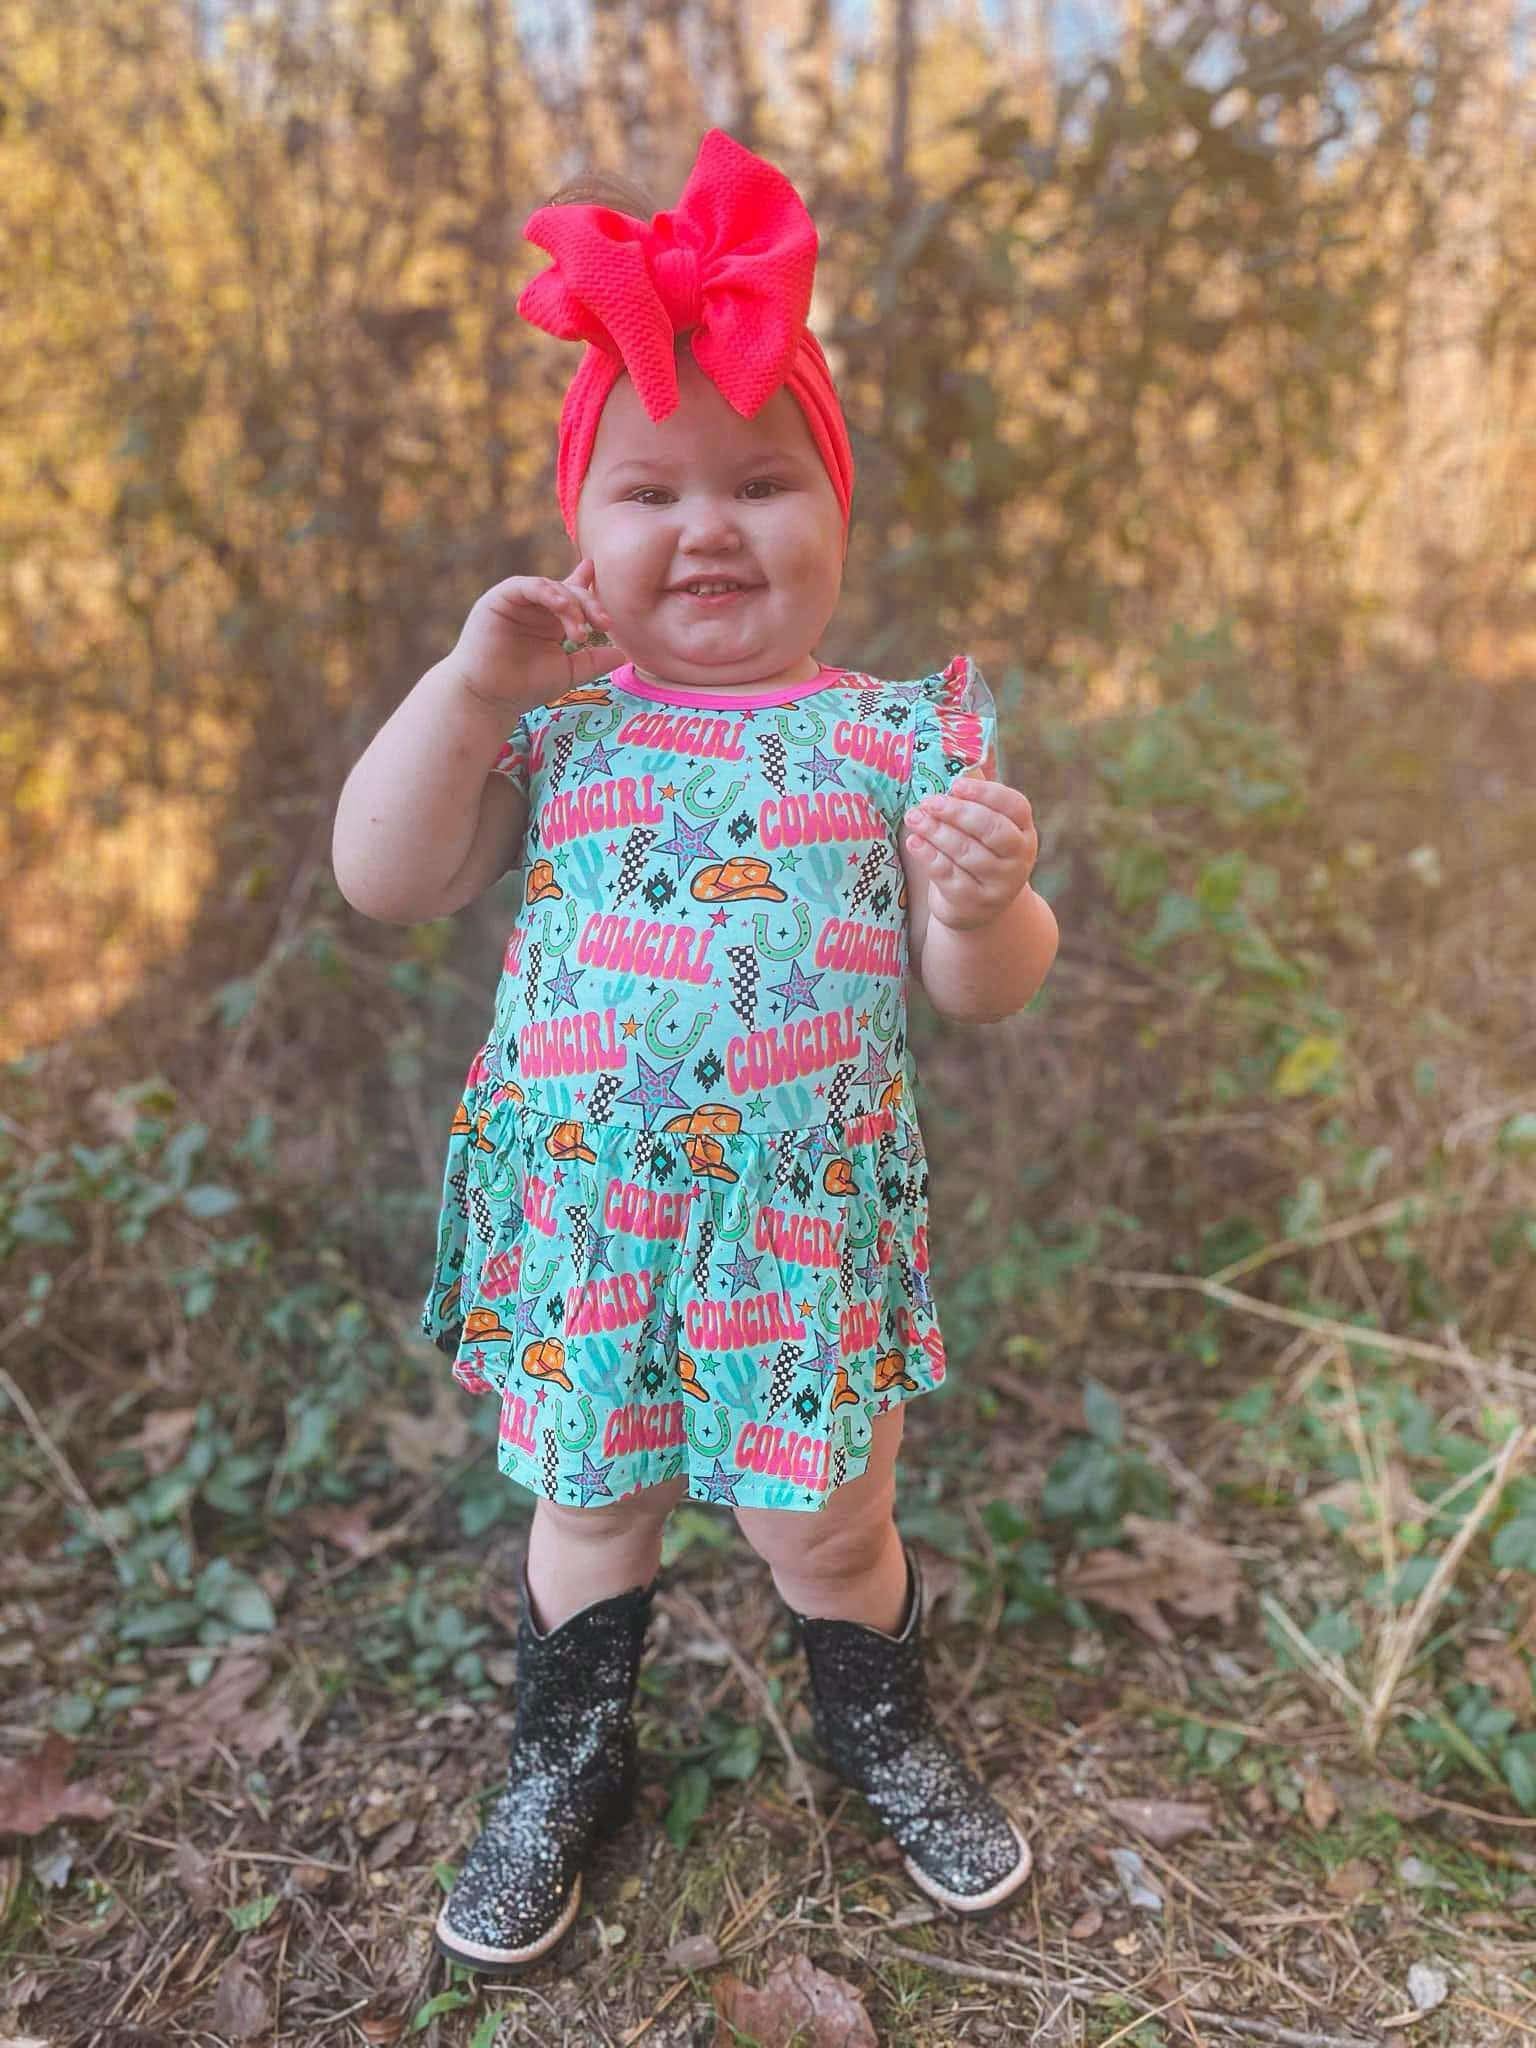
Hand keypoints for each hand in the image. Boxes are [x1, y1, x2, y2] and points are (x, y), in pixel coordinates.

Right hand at [447, 559, 628, 710]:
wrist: (488, 699)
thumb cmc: (523, 688)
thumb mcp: (568, 672)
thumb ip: (593, 661)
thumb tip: (624, 655)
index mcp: (549, 620)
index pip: (572, 595)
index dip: (588, 586)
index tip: (603, 579)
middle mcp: (534, 607)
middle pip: (569, 591)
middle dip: (590, 605)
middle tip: (605, 624)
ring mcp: (517, 601)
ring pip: (551, 587)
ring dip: (572, 605)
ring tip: (581, 632)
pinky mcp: (499, 598)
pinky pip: (527, 586)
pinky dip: (548, 594)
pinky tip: (563, 608)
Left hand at [902, 779, 1038, 930]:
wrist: (978, 909)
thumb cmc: (977, 852)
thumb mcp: (984, 826)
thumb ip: (976, 793)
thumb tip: (963, 749)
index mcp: (1024, 831)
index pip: (1015, 806)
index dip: (986, 792)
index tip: (957, 784)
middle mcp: (1017, 859)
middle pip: (992, 829)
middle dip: (958, 812)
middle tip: (930, 801)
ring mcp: (997, 883)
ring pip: (966, 852)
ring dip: (936, 831)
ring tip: (914, 817)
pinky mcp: (972, 902)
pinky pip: (948, 874)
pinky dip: (928, 855)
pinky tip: (914, 840)